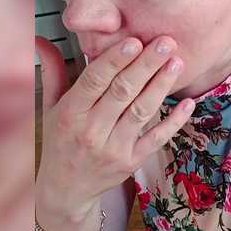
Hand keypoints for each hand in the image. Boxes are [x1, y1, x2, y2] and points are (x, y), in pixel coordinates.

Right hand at [35, 35, 193, 230]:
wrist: (65, 191)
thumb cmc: (59, 141)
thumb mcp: (49, 107)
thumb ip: (52, 71)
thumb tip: (42, 39)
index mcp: (70, 113)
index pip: (94, 81)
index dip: (115, 60)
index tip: (135, 39)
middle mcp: (91, 131)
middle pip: (122, 92)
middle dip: (146, 65)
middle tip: (166, 42)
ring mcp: (113, 148)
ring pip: (141, 112)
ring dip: (161, 85)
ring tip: (177, 62)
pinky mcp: (131, 162)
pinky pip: (156, 139)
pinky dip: (174, 121)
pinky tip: (188, 103)